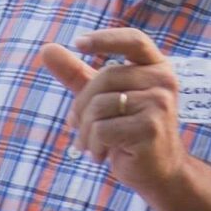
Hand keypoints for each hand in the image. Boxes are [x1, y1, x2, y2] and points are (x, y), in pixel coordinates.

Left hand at [39, 27, 185, 197]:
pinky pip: (103, 129)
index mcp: (157, 67)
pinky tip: (101, 155)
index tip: (78, 43)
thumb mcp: (103, 98)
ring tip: (91, 145)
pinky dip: (93, 145)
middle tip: (76, 126)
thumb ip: (78, 73)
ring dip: (86, 130)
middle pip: (106, 78)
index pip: (134, 40)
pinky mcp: (150, 129)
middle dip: (82, 104)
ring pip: (100, 105)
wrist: (158, 172)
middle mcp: (163, 81)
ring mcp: (159, 104)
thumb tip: (46, 48)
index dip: (106, 39)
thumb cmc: (129, 131)